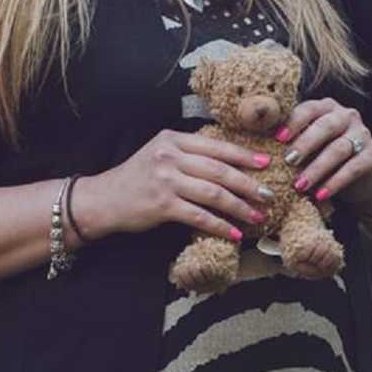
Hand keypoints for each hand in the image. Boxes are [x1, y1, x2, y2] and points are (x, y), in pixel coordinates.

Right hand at [95, 129, 273, 241]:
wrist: (103, 199)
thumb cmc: (136, 177)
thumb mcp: (159, 154)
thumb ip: (187, 153)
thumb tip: (227, 161)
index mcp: (172, 139)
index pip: (216, 146)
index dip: (243, 155)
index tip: (266, 162)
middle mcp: (170, 156)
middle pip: (219, 169)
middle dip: (248, 183)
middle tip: (268, 193)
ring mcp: (165, 180)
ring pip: (213, 193)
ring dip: (239, 206)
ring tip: (257, 215)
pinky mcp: (162, 205)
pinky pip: (198, 216)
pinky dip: (219, 225)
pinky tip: (234, 233)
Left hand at [278, 99, 371, 216]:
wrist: (360, 175)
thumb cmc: (322, 155)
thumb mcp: (308, 144)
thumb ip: (291, 140)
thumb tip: (258, 144)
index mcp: (326, 107)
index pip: (309, 109)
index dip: (293, 122)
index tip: (277, 139)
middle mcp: (346, 116)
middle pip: (326, 127)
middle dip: (305, 144)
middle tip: (287, 161)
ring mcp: (362, 135)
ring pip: (339, 149)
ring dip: (317, 168)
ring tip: (300, 185)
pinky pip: (353, 168)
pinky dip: (335, 182)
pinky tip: (320, 195)